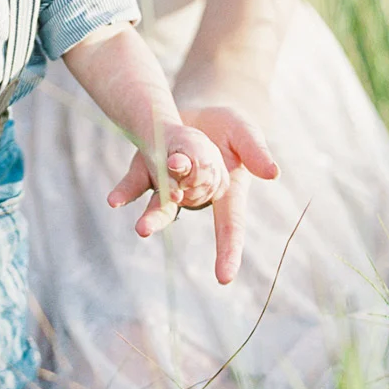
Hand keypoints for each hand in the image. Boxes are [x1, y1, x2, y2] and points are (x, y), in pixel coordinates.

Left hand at [108, 107, 277, 281]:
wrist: (201, 110)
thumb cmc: (230, 128)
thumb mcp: (245, 133)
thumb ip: (255, 152)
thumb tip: (274, 173)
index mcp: (225, 191)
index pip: (230, 226)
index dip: (228, 251)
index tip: (224, 278)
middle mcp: (194, 192)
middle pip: (182, 210)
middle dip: (164, 221)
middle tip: (147, 231)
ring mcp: (169, 181)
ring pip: (158, 203)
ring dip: (149, 215)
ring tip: (140, 228)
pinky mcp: (150, 166)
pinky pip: (136, 182)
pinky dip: (126, 191)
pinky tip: (114, 199)